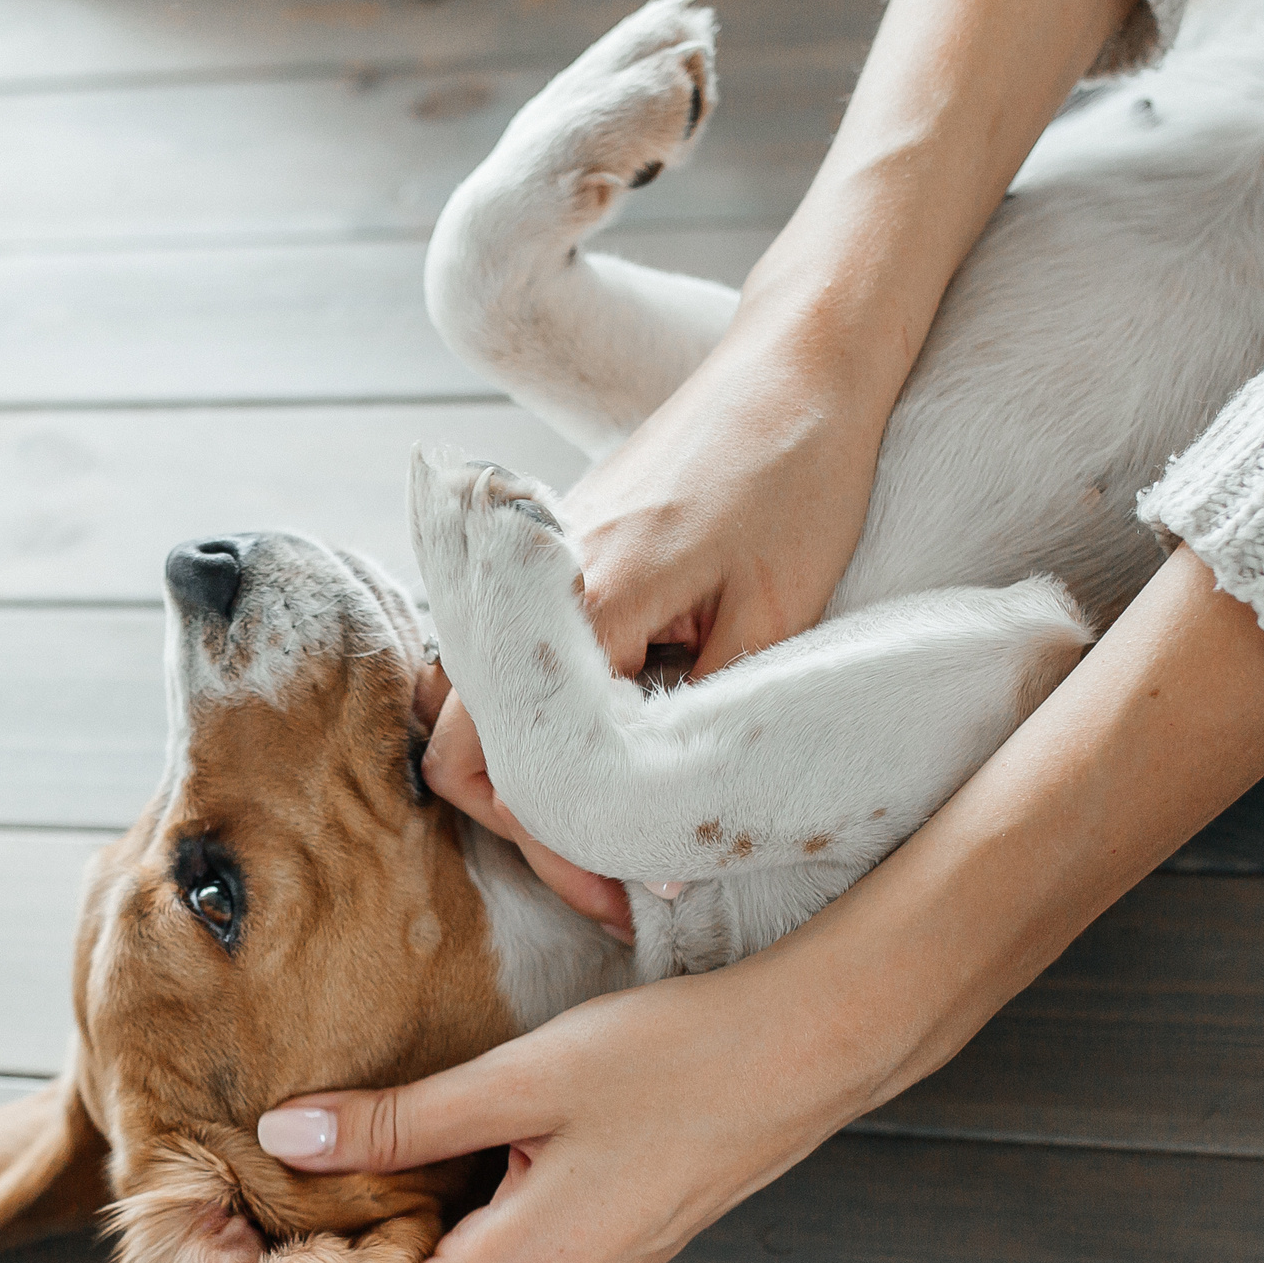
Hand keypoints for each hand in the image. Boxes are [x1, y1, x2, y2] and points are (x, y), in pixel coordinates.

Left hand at [257, 945, 894, 1262]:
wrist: (815, 1047)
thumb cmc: (681, 1060)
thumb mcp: (523, 1079)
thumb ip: (400, 1119)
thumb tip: (287, 1139)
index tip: (236, 1239)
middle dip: (339, 1253)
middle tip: (261, 1188)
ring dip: (400, 1222)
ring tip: (328, 1155)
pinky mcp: (615, 1233)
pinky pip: (509, 1240)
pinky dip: (457, 1203)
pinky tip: (431, 1139)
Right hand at [417, 330, 885, 937]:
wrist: (795, 363)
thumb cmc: (799, 474)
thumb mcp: (776, 618)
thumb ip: (709, 726)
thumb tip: (676, 838)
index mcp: (588, 593)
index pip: (522, 759)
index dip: (566, 846)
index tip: (626, 899)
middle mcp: (535, 578)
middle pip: (465, 742)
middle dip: (529, 830)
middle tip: (609, 893)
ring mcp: (536, 563)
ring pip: (478, 703)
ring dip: (528, 777)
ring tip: (608, 834)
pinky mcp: (557, 554)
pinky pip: (512, 659)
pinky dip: (541, 722)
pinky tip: (609, 756)